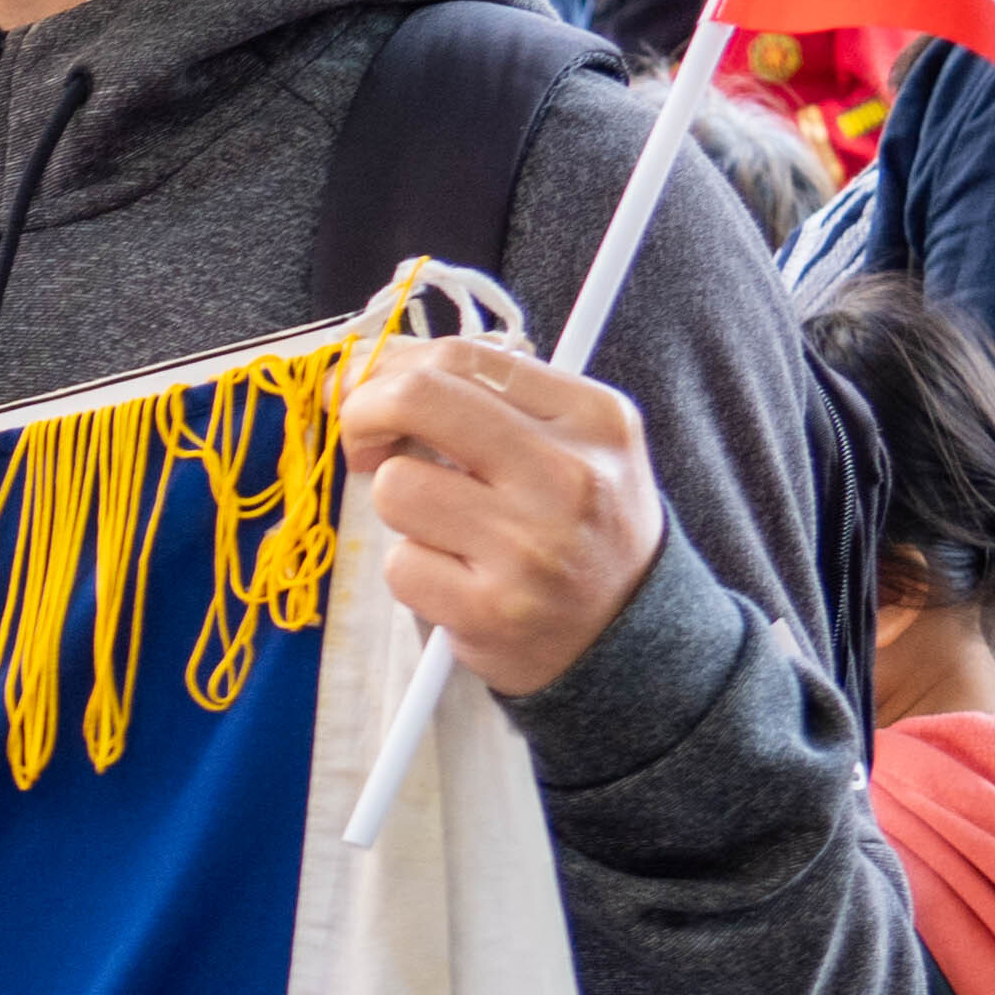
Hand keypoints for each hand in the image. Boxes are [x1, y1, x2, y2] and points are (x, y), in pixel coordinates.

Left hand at [341, 334, 664, 697]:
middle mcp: (567, 475)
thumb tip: (375, 368)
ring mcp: (528, 547)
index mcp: (593, 418)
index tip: (368, 390)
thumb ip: (495, 399)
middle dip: (363, 413)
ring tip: (442, 526)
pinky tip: (456, 578)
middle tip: (364, 443)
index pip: (461, 356)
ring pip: (396, 487)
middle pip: (417, 398)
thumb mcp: (579, 444)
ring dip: (398, 506)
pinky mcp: (489, 610)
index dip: (392, 368)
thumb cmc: (582, 529)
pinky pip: (399, 564)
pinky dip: (412, 570)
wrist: (630, 637)